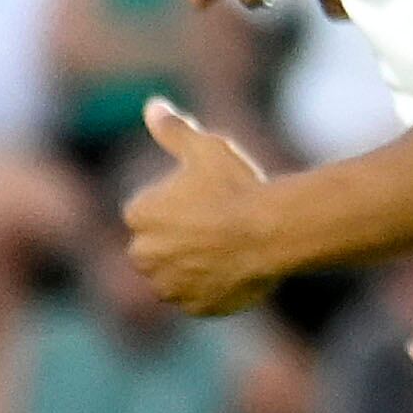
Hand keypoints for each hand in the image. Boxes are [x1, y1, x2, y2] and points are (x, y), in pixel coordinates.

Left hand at [124, 96, 286, 314]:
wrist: (272, 232)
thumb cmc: (237, 186)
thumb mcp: (205, 148)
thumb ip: (174, 130)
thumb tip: (152, 105)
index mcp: (139, 214)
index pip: (149, 213)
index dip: (179, 207)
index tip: (206, 202)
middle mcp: (144, 254)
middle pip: (156, 248)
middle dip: (179, 241)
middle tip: (217, 229)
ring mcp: (168, 285)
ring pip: (174, 276)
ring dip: (191, 268)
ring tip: (228, 250)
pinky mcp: (194, 307)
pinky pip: (196, 300)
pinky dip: (209, 290)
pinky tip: (234, 271)